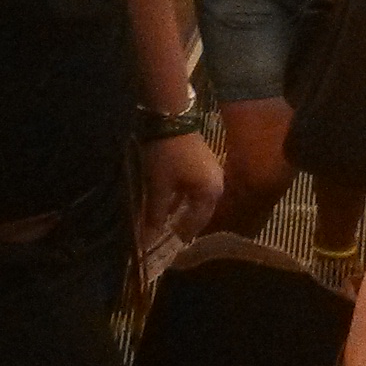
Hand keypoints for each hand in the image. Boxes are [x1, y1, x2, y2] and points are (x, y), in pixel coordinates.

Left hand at [140, 130, 222, 261]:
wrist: (169, 116)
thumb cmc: (167, 155)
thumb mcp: (159, 187)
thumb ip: (156, 215)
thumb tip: (148, 240)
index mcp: (211, 193)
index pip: (197, 224)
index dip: (179, 237)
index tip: (165, 249)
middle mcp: (216, 185)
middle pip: (197, 213)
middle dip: (179, 225)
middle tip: (162, 238)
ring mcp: (210, 172)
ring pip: (193, 200)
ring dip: (177, 210)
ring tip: (160, 222)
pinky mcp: (201, 163)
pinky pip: (191, 188)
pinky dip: (178, 197)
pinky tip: (164, 202)